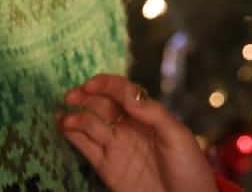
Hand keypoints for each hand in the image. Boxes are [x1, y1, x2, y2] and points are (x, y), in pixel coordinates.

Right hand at [58, 74, 217, 191]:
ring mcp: (116, 146)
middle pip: (103, 105)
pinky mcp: (106, 167)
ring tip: (63, 116)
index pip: (124, 92)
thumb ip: (154, 113)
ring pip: (90, 124)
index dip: (107, 85)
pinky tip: (62, 126)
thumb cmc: (189, 167)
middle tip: (70, 96)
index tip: (90, 84)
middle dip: (86, 97)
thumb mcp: (178, 136)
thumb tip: (129, 97)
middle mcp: (129, 127)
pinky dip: (72, 135)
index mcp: (148, 115)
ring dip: (75, 117)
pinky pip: (86, 147)